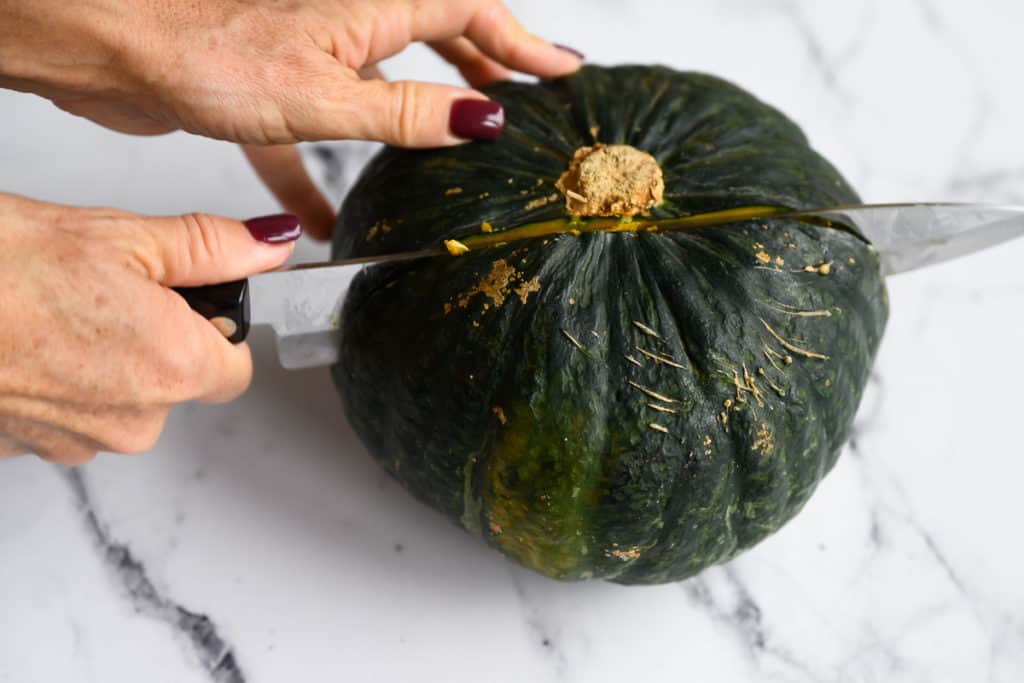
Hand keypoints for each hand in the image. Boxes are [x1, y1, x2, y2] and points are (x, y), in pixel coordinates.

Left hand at [0, 0, 582, 237]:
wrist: (115, 50)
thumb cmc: (205, 53)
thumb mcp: (326, 97)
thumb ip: (406, 111)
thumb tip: (483, 117)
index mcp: (369, 7)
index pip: (469, 10)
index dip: (520, 40)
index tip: (561, 70)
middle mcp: (346, 21)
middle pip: (436, 37)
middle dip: (484, 67)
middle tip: (524, 101)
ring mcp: (310, 54)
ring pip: (383, 84)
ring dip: (422, 115)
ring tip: (459, 149)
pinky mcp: (271, 91)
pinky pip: (316, 136)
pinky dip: (326, 177)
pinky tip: (329, 223)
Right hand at [0, 193, 299, 463]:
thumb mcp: (123, 237)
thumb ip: (213, 247)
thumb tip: (271, 246)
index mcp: (173, 367)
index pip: (237, 368)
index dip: (217, 329)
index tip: (189, 301)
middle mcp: (133, 420)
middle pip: (178, 384)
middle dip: (157, 341)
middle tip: (106, 292)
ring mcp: (76, 442)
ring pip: (120, 402)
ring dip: (103, 362)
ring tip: (56, 313)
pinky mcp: (27, 447)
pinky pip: (68, 414)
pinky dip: (57, 382)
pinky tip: (28, 342)